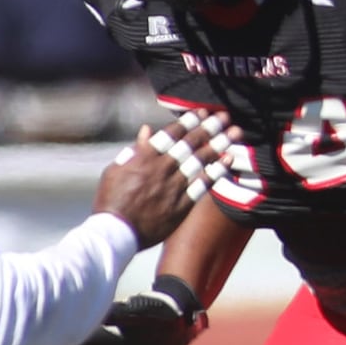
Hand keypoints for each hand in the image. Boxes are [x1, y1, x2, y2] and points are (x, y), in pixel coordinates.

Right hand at [96, 108, 228, 246]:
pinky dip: (216, 171)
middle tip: (225, 117)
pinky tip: (228, 160)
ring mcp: (173, 186)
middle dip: (209, 128)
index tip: (201, 112)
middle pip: (190, 144)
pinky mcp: (181, 204)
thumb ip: (134, 150)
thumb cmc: (110, 201)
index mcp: (144, 158)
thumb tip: (147, 130)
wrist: (115, 232)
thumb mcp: (115, 170)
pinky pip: (203, 184)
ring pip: (200, 161)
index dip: (188, 121)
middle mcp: (162, 168)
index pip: (170, 134)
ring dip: (219, 145)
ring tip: (235, 133)